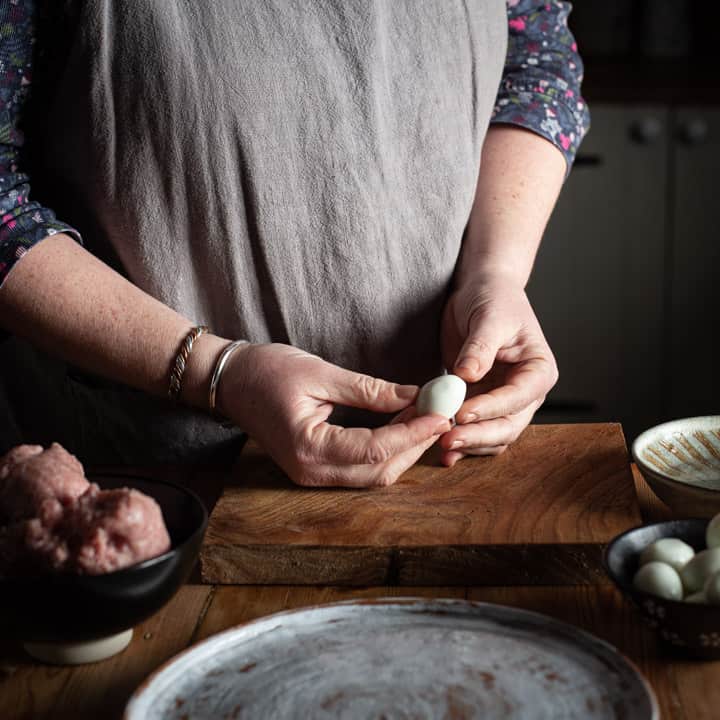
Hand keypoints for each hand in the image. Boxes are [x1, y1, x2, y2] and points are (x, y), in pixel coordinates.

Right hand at [216, 343, 449, 486]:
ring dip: (404, 448)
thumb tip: (415, 396)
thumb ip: (369, 390)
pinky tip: (401, 424)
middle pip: (380, 470)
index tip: (440, 412)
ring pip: (374, 474)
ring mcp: (312, 475)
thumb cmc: (266, 371)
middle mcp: (311, 472)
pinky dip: (387, 449)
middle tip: (439, 412)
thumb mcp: (320, 373)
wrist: (229, 380)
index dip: (413, 432)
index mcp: (308, 449)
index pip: (375, 449)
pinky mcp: (316, 467)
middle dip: (415, 443)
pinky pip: (361, 468)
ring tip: (424, 415)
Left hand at [439, 274, 557, 465]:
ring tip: (440, 443)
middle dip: (478, 436)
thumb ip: (480, 347)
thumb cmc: (493, 299)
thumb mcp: (488, 316)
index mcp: (538, 370)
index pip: (518, 398)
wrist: (481, 292)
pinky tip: (442, 453)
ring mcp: (504, 402)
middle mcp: (526, 392)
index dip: (490, 409)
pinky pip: (474, 431)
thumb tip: (467, 375)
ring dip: (468, 444)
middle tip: (447, 439)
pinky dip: (461, 442)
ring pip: (492, 437)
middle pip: (508, 426)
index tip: (461, 413)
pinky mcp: (482, 405)